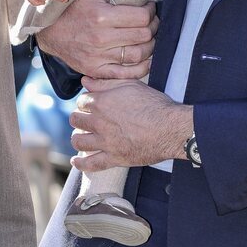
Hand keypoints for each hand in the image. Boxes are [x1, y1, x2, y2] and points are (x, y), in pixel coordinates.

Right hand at [35, 0, 157, 79]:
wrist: (50, 32)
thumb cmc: (74, 9)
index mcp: (102, 17)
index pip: (141, 17)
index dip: (151, 11)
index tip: (149, 8)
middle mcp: (101, 39)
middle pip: (143, 36)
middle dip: (153, 27)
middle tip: (152, 22)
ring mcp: (99, 57)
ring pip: (139, 55)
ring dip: (150, 46)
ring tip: (148, 38)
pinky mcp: (96, 70)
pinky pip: (126, 74)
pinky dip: (140, 68)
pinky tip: (145, 59)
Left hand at [70, 80, 193, 169]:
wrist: (170, 128)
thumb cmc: (154, 104)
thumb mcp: (131, 85)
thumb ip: (105, 83)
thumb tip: (85, 81)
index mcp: (102, 102)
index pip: (81, 101)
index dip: (86, 102)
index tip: (91, 105)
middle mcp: (99, 122)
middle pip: (76, 120)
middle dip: (79, 118)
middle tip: (86, 120)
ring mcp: (105, 142)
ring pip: (78, 141)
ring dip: (78, 138)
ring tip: (82, 137)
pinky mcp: (114, 158)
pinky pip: (91, 164)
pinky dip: (81, 164)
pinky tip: (77, 162)